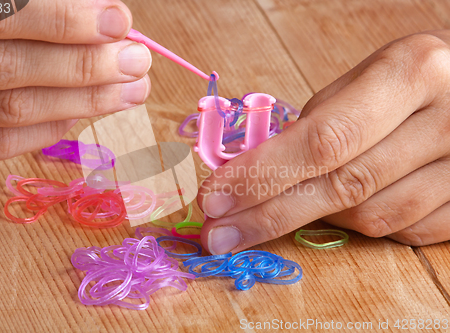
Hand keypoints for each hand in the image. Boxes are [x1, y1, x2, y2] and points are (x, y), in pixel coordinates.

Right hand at [0, 0, 150, 163]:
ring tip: (130, 91)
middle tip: (137, 63)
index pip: (2, 14)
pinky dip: (43, 130)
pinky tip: (80, 114)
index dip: (65, 21)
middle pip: (4, 69)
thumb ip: (50, 4)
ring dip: (79, 103)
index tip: (119, 21)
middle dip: (83, 68)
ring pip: (5, 111)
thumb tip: (111, 19)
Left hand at [198, 30, 449, 253]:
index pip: (323, 139)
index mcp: (411, 72)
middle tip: (220, 235)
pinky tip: (345, 206)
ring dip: (321, 214)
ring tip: (300, 199)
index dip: (263, 175)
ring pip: (372, 217)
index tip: (215, 199)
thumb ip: (319, 123)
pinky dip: (364, 224)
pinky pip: (404, 231)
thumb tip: (258, 171)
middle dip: (269, 215)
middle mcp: (448, 119)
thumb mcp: (366, 79)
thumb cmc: (413, 79)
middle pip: (342, 186)